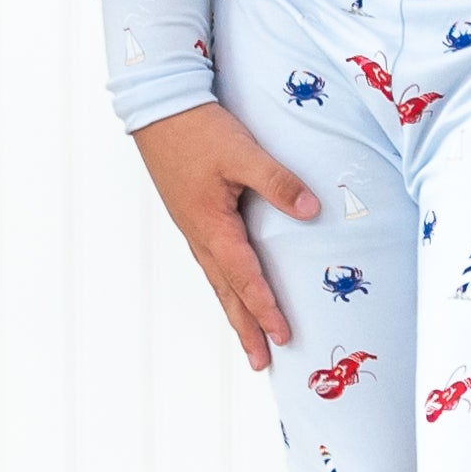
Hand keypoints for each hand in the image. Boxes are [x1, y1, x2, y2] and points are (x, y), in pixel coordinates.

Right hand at [129, 102, 321, 372]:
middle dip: (245, 328)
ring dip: (234, 310)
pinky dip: (224, 284)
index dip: (266, 309)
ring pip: (217, 279)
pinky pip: (211, 261)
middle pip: (226, 292)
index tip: (283, 337)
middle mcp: (200, 235)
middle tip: (260, 362)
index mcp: (213, 227)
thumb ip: (277, 182)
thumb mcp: (242, 152)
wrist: (158, 109)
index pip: (246, 278)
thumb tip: (312, 210)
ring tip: (247, 338)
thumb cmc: (199, 130)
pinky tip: (230, 286)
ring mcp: (192, 227)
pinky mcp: (191, 215)